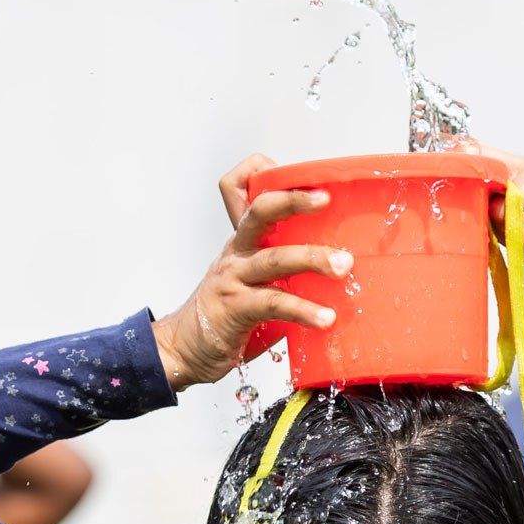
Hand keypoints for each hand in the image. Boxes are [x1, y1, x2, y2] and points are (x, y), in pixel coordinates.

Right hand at [151, 154, 350, 390]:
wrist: (182, 350)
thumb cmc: (225, 318)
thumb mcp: (254, 285)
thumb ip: (287, 275)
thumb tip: (336, 274)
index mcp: (241, 243)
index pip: (239, 191)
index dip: (259, 173)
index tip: (296, 174)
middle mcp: (236, 254)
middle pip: (259, 212)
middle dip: (293, 201)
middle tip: (325, 201)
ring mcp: (233, 280)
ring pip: (274, 258)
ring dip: (311, 259)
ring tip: (342, 266)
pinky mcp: (235, 309)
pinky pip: (274, 303)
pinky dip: (303, 310)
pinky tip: (324, 318)